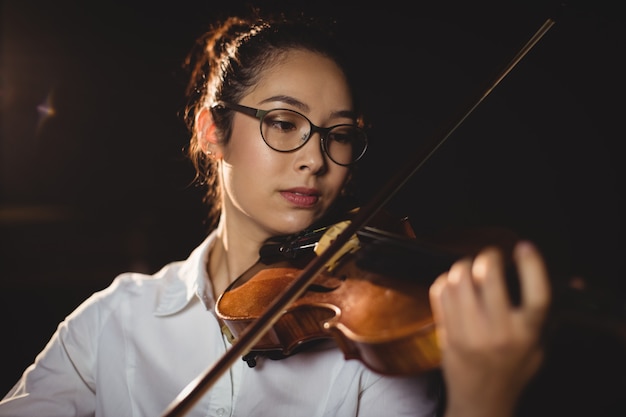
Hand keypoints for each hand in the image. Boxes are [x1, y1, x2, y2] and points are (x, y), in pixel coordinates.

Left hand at [429, 241, 550, 416]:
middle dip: (489, 256)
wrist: (480, 401)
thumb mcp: (537, 348)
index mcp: (526, 334)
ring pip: (459, 279)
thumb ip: (544, 317)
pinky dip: (445, 280)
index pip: (536, 294)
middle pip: (488, 276)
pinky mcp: (446, 332)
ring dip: (464, 265)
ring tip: (470, 269)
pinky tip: (453, 284)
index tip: (524, 247)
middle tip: (491, 256)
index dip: (532, 265)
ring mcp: (468, 331)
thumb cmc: (512, 371)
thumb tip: (559, 280)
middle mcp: (497, 331)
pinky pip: (439, 292)